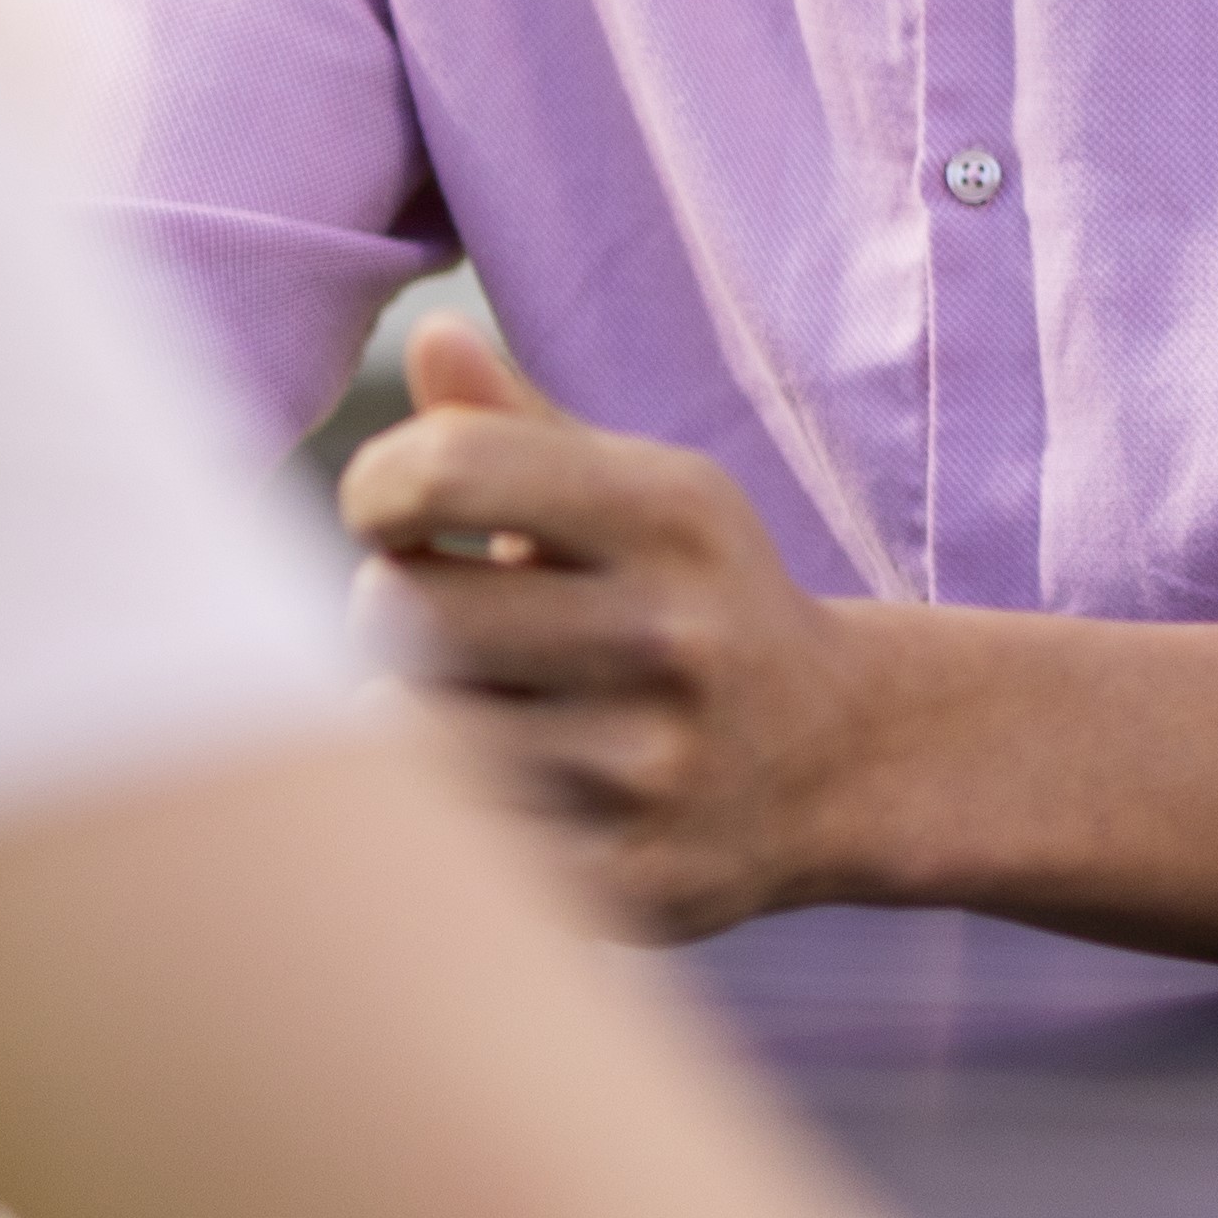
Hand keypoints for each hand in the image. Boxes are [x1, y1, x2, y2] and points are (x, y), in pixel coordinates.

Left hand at [337, 317, 879, 934]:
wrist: (840, 759)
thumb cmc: (696, 598)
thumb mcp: (643, 495)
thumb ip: (520, 426)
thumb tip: (431, 336)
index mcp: (672, 513)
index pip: (446, 468)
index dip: (377, 486)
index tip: (387, 511)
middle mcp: (671, 635)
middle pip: (400, 608)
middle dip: (387, 607)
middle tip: (428, 619)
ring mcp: (650, 767)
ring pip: (410, 732)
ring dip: (408, 715)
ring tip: (465, 701)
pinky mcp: (626, 881)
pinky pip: (449, 841)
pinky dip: (440, 811)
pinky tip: (489, 780)